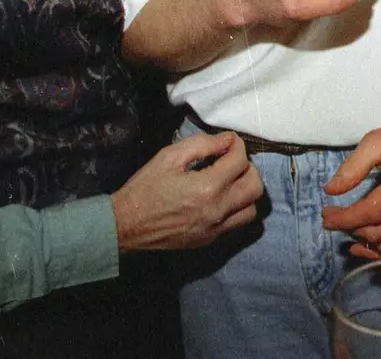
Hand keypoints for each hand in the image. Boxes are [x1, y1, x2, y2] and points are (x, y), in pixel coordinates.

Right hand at [111, 131, 262, 252]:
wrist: (125, 225)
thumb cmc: (145, 187)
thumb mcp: (169, 156)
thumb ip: (203, 144)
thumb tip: (228, 140)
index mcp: (207, 187)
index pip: (240, 161)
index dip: (236, 145)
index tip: (227, 142)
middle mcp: (217, 210)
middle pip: (255, 186)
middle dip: (247, 168)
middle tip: (230, 161)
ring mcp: (215, 228)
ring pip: (251, 209)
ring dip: (246, 191)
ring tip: (229, 181)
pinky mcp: (209, 240)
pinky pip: (236, 223)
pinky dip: (236, 208)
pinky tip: (220, 199)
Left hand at [320, 108, 380, 258]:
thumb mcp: (378, 139)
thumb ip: (353, 166)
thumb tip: (330, 191)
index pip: (371, 213)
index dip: (344, 219)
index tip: (325, 215)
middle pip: (380, 233)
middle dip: (349, 230)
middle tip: (331, 220)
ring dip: (364, 243)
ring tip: (347, 230)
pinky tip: (366, 243)